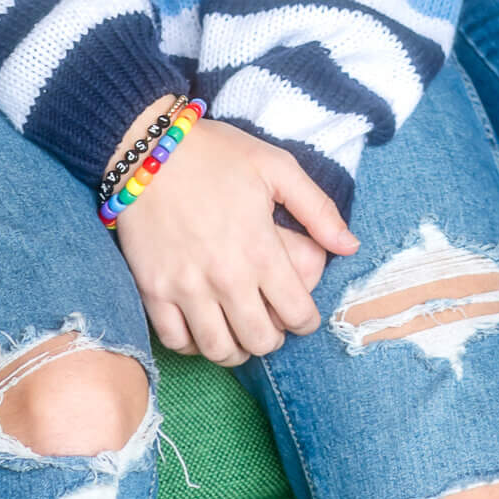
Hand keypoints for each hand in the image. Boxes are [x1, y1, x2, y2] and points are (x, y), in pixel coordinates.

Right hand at [112, 113, 356, 365]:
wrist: (148, 149)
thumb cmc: (216, 154)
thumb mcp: (276, 167)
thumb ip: (318, 209)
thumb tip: (351, 246)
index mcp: (260, 249)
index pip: (297, 314)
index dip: (306, 322)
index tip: (302, 315)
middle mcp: (226, 277)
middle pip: (260, 341)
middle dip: (273, 339)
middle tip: (271, 324)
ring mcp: (186, 288)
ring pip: (219, 350)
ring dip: (236, 350)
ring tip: (239, 333)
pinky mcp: (153, 291)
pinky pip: (176, 342)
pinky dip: (193, 345)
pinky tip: (202, 328)